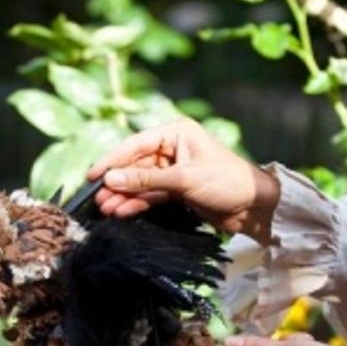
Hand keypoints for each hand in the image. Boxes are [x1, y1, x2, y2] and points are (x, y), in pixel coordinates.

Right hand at [86, 119, 280, 240]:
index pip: (136, 145)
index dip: (112, 161)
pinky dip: (138, 203)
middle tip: (96, 199)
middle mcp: (173, 147)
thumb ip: (146, 181)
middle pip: (136, 165)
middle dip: (117, 182)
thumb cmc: (225, 182)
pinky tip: (122, 212)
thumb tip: (111, 180)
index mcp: (176, 132)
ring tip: (105, 209)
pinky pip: (151, 194)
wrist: (254, 206)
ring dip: (124, 195)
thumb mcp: (183, 179)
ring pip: (142, 182)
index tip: (92, 176)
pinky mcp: (178, 189)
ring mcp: (174, 169)